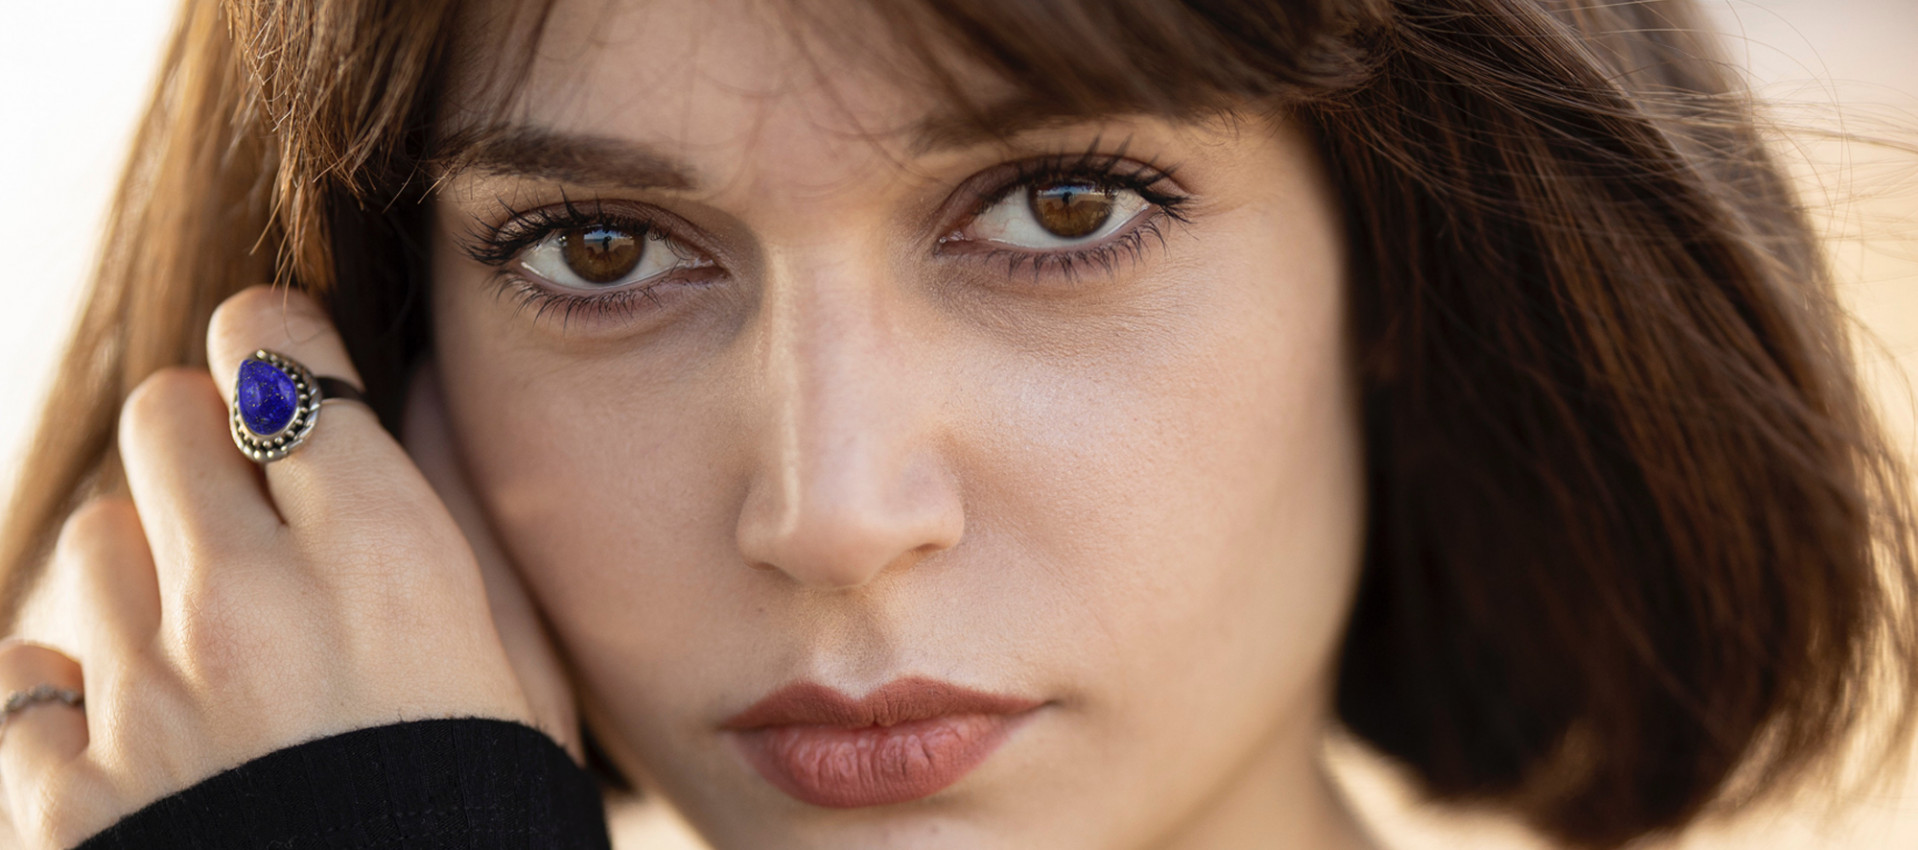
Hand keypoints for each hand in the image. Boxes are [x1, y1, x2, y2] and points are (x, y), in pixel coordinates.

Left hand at [0, 286, 574, 848]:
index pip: (282, 358)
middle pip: (168, 419)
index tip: (284, 365)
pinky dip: (65, 689)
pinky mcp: (64, 793)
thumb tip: (406, 400)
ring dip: (145, 564)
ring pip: (96, 537)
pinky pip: (24, 677)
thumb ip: (462, 524)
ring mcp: (146, 697)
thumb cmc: (489, 819)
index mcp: (386, 558)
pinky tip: (132, 726)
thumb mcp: (522, 671)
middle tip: (245, 497)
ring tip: (207, 641)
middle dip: (204, 436)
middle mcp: (253, 602)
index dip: (278, 344)